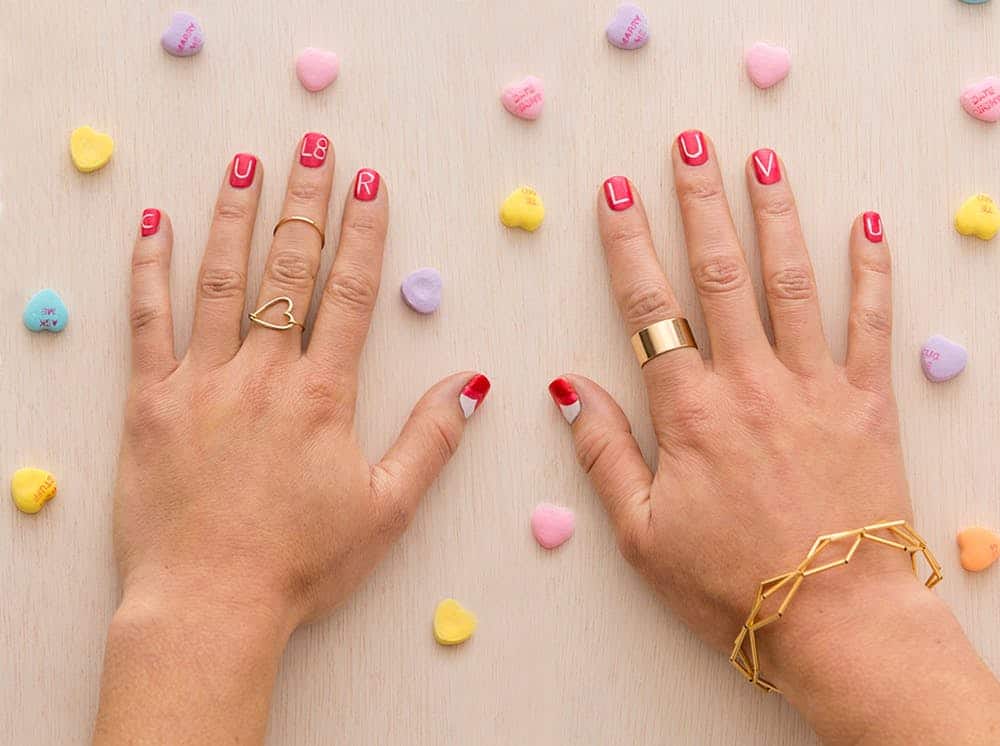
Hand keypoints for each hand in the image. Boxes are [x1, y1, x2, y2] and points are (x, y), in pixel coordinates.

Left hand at [95, 135, 488, 743]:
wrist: (209, 604)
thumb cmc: (302, 562)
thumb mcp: (387, 508)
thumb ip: (431, 439)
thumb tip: (472, 384)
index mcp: (321, 395)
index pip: (347, 293)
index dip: (361, 233)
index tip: (368, 184)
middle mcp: (261, 374)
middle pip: (288, 270)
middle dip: (305, 203)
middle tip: (313, 147)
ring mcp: (200, 382)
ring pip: (220, 281)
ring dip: (234, 216)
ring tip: (246, 163)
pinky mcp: (150, 403)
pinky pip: (146, 323)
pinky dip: (149, 271)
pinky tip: (154, 226)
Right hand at [551, 134, 999, 743]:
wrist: (836, 620)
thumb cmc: (732, 585)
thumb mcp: (642, 534)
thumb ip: (605, 454)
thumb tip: (568, 388)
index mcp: (691, 414)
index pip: (649, 310)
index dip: (628, 246)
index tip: (617, 195)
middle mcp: (751, 384)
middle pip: (721, 275)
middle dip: (701, 203)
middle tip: (691, 146)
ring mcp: (814, 387)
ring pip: (790, 283)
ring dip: (774, 215)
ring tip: (762, 161)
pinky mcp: (867, 404)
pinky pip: (872, 324)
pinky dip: (870, 271)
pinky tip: (864, 225)